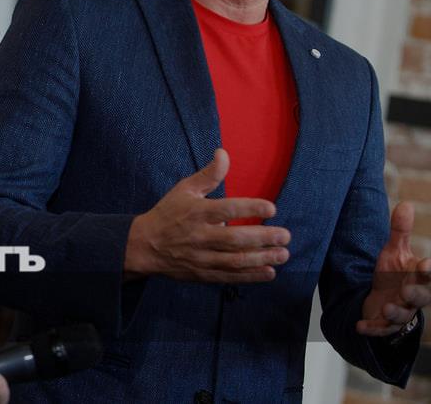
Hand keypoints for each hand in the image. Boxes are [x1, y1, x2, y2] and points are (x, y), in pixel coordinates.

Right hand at [124, 149, 289, 282]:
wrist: (144, 246)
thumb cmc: (168, 214)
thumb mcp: (184, 189)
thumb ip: (208, 174)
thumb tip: (224, 153)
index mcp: (197, 212)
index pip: (227, 209)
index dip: (250, 208)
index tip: (272, 208)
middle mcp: (200, 235)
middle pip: (235, 238)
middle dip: (263, 238)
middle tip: (285, 235)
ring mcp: (202, 257)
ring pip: (235, 260)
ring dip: (262, 258)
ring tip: (283, 254)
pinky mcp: (203, 273)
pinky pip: (229, 276)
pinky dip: (250, 276)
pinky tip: (269, 272)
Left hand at [357, 202, 430, 336]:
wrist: (382, 298)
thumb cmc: (393, 273)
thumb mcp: (394, 251)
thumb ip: (400, 231)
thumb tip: (406, 204)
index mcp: (415, 276)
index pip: (427, 272)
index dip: (427, 269)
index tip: (426, 264)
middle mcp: (412, 296)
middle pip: (420, 298)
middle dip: (415, 295)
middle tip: (406, 290)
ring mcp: (400, 312)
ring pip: (403, 316)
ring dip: (395, 313)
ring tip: (385, 307)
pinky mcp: (385, 325)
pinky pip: (381, 329)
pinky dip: (372, 328)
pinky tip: (359, 325)